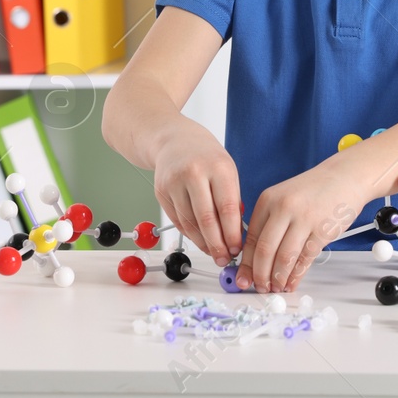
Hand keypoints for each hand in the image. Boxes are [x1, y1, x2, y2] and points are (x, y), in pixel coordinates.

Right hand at [152, 120, 243, 266]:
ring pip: (189, 223)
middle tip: (224, 258)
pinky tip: (200, 240)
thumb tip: (236, 234)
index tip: (237, 249)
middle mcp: (194, 173)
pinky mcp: (161, 191)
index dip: (232, 233)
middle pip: (206, 219)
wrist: (174, 140)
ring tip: (213, 252)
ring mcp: (175, 182)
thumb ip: (232, 200)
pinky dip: (190, 234)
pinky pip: (177, 220)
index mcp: (218, 167)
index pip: (227, 208)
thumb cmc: (206, 157)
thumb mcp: (227, 170)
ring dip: (203, 243)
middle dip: (217, 244)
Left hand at [236, 159, 368, 293]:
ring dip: (278, 278)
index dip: (246, 264)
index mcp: (267, 200)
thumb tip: (256, 258)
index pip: (251, 239)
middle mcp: (283, 208)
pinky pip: (305, 259)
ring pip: (284, 258)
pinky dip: (296, 276)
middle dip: (260, 275)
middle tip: (259, 288)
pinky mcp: (322, 230)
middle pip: (265, 251)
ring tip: (275, 288)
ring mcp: (303, 219)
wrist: (344, 177)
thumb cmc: (313, 190)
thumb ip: (269, 223)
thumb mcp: (283, 198)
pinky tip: (292, 283)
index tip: (243, 278)